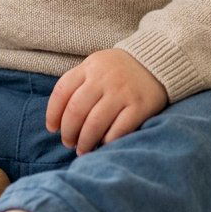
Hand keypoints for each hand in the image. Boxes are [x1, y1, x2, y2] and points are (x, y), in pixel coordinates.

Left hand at [45, 48, 168, 155]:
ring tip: (83, 150)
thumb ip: (78, 84)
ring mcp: (123, 92)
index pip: (62, 91)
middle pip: (76, 111)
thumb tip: (59, 119)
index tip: (52, 129)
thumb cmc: (119, 70)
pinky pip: (119, 130)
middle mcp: (104, 78)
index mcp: (90, 67)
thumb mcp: (96, 66)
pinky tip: (104, 145)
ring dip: (85, 142)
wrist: (157, 61)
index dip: (53, 113)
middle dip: (68, 132)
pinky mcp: (140, 106)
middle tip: (68, 143)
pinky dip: (108, 141)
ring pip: (95, 123)